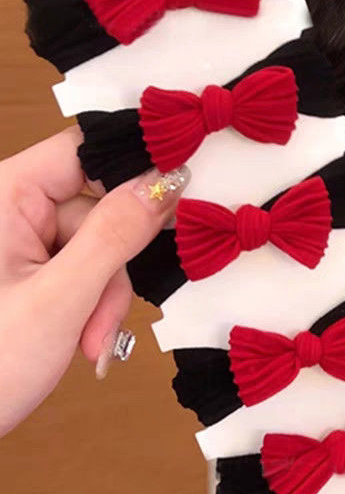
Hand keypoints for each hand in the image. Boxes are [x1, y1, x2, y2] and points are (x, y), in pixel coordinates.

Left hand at [0, 127, 188, 436]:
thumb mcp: (59, 298)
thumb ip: (115, 235)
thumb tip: (165, 182)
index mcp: (4, 195)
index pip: (84, 151)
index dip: (135, 167)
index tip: (178, 195)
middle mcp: (11, 209)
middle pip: (100, 208)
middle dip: (114, 266)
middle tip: (104, 317)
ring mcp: (21, 241)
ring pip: (99, 245)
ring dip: (106, 295)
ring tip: (89, 341)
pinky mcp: (31, 268)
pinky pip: (86, 268)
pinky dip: (94, 304)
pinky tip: (82, 339)